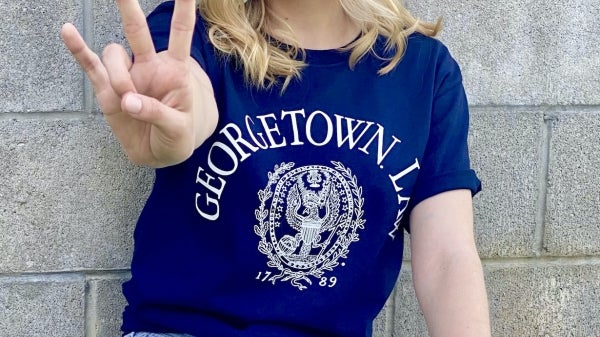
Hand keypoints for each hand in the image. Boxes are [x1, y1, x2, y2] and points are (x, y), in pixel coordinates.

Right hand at [61, 0, 217, 166]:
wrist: (158, 154)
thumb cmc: (176, 136)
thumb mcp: (178, 128)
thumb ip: (156, 112)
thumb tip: (128, 100)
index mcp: (175, 71)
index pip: (180, 36)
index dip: (183, 12)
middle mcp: (149, 67)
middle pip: (138, 32)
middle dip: (129, 10)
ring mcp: (127, 76)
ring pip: (114, 56)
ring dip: (119, 76)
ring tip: (128, 102)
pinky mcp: (107, 89)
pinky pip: (90, 66)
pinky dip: (78, 49)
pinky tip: (68, 32)